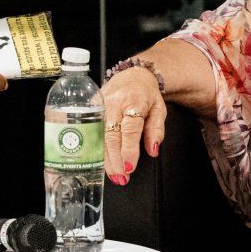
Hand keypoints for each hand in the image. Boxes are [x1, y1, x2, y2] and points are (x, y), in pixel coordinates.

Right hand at [102, 65, 165, 185]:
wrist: (132, 74)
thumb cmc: (146, 93)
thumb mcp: (159, 109)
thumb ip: (156, 130)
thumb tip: (152, 151)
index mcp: (134, 101)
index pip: (130, 129)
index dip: (129, 149)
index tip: (130, 166)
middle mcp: (114, 103)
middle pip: (111, 135)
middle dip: (115, 160)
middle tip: (121, 177)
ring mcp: (100, 106)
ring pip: (99, 136)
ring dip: (105, 159)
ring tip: (114, 175)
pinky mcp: (91, 109)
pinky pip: (92, 133)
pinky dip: (96, 150)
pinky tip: (101, 163)